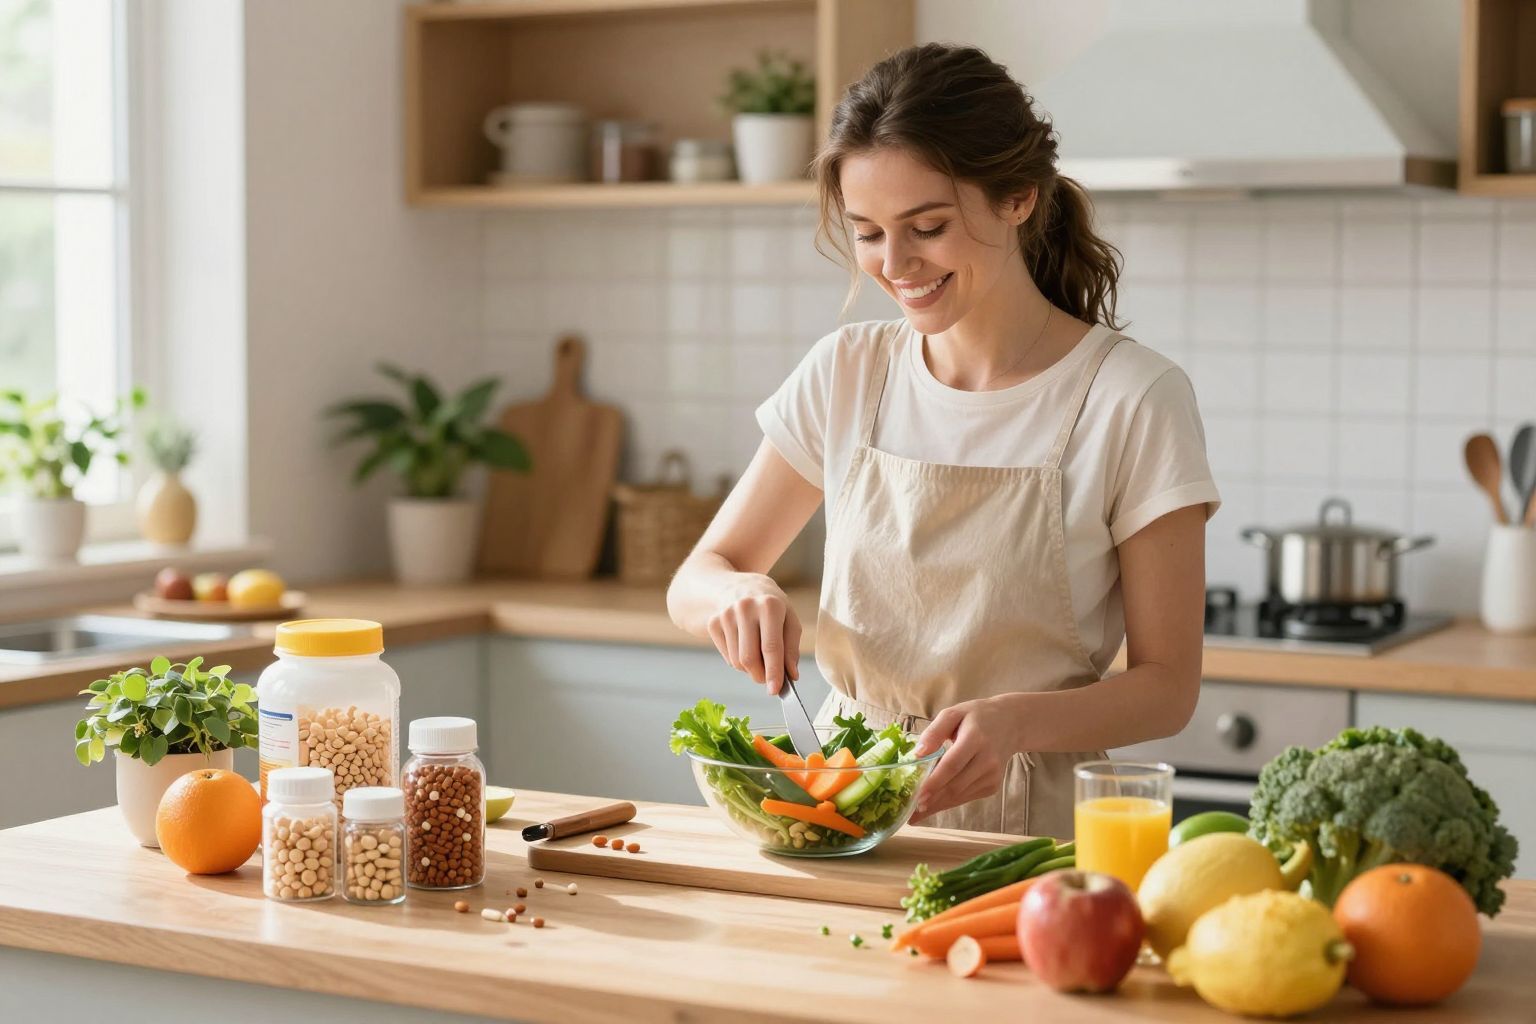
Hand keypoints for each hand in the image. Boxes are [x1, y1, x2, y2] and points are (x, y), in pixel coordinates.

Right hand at [705, 574, 800, 693]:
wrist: (736, 585)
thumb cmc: (769, 605)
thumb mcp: (789, 618)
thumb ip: (792, 648)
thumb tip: (791, 675)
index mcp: (770, 605)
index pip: (771, 647)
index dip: (774, 672)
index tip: (775, 690)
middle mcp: (745, 608)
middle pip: (749, 658)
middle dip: (760, 675)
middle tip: (769, 679)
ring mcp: (726, 614)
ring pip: (737, 661)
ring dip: (750, 669)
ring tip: (759, 656)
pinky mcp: (713, 623)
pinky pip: (727, 657)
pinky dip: (738, 661)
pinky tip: (744, 646)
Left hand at [911, 698, 1015, 820]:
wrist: (1011, 724)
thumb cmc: (976, 717)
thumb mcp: (953, 714)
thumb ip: (934, 732)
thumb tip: (917, 754)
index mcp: (976, 738)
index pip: (952, 765)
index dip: (934, 782)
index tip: (916, 797)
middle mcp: (987, 760)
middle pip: (956, 786)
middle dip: (931, 801)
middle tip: (909, 815)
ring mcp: (992, 776)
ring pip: (960, 796)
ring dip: (937, 806)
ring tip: (916, 814)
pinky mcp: (993, 786)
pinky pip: (966, 797)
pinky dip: (948, 802)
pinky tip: (933, 805)